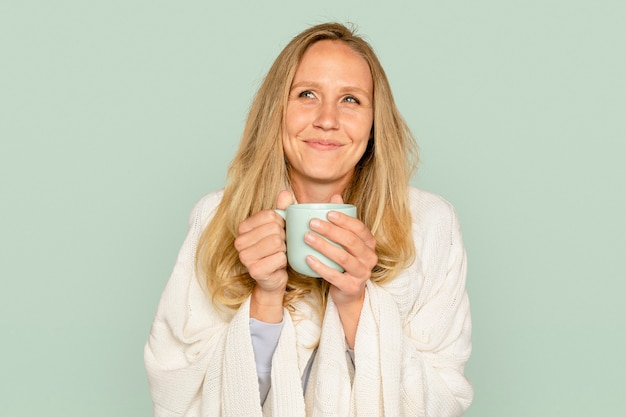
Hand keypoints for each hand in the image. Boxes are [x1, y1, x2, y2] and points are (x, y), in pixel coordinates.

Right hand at [234, 190, 293, 321]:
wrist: (273, 277)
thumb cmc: (275, 250)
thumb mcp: (279, 227)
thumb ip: (282, 209)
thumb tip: (285, 193)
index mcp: (243, 227)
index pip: (270, 215)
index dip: (281, 223)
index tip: (279, 232)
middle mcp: (240, 241)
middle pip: (274, 229)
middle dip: (283, 238)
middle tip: (279, 247)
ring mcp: (245, 257)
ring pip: (277, 243)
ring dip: (283, 249)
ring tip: (278, 254)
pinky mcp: (254, 270)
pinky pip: (280, 258)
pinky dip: (284, 261)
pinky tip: (277, 265)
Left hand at [303, 194, 377, 346]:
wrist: (348, 292)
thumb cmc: (344, 262)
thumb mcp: (345, 241)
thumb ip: (342, 220)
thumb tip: (336, 196)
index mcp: (369, 244)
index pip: (359, 228)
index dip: (344, 220)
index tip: (327, 212)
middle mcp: (369, 258)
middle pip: (351, 241)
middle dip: (331, 230)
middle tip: (312, 223)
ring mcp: (362, 274)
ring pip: (343, 257)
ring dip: (324, 246)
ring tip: (307, 237)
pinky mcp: (351, 287)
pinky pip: (335, 276)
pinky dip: (320, 267)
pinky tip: (308, 258)